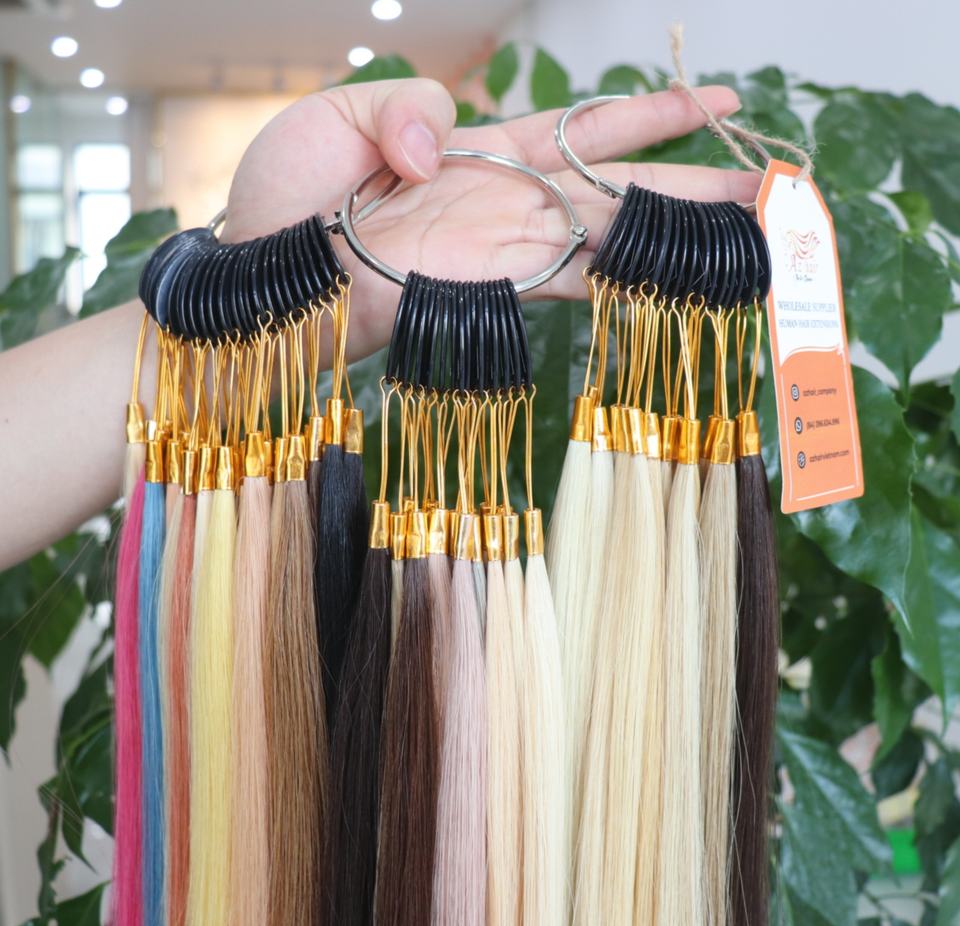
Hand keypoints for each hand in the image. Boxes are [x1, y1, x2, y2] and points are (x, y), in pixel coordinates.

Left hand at [222, 78, 758, 360]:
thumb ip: (405, 109)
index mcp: (481, 151)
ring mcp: (505, 249)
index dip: (648, 115)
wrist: (258, 276)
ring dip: (684, 237)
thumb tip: (447, 144)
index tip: (715, 98)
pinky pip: (573, 280)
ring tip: (754, 233)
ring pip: (614, 239)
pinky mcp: (491, 291)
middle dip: (695, 185)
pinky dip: (628, 278)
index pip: (583, 129)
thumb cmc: (285, 196)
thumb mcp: (339, 117)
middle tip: (770, 184)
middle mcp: (507, 202)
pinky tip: (681, 278)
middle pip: (620, 189)